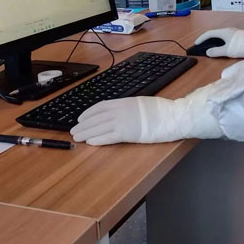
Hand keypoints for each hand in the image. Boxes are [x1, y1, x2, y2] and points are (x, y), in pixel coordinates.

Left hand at [70, 90, 221, 145]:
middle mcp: (120, 110)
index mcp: (123, 102)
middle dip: (83, 124)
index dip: (88, 113)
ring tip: (77, 137)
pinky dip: (98, 139)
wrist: (170, 117)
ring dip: (86, 132)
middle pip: (96, 118)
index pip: (100, 106)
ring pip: (98, 127)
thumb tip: (117, 111)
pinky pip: (108, 137)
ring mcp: (123, 121)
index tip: (80, 118)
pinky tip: (90, 142)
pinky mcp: (127, 133)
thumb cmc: (159, 111)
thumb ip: (127, 107)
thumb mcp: (140, 103)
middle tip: (73, 130)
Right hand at [194, 28, 243, 57]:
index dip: (201, 38)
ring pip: (221, 36)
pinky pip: (226, 38)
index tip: (196, 44)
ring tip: (210, 48)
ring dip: (214, 41)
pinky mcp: (239, 37)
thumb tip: (208, 52)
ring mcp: (234, 33)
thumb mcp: (228, 51)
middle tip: (201, 46)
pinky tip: (222, 48)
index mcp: (224, 32)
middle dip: (206, 39)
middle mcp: (229, 30)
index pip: (209, 33)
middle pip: (214, 34)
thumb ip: (216, 51)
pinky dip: (220, 42)